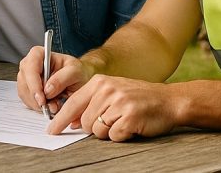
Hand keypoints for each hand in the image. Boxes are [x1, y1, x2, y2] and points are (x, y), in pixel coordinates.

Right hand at [16, 46, 92, 115]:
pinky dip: (38, 107)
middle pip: (25, 81)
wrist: (78, 81)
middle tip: (51, 106)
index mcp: (39, 54)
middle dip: (37, 97)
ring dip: (38, 104)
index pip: (30, 66)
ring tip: (54, 105)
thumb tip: (48, 89)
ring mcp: (26, 78)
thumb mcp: (76, 72)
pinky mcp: (27, 90)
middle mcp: (30, 65)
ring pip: (25, 93)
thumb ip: (63, 78)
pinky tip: (49, 105)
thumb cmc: (76, 72)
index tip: (42, 98)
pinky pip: (27, 101)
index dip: (34, 83)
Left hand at [47, 75, 177, 140]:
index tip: (51, 130)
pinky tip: (131, 125)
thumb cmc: (139, 98)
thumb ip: (91, 103)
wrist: (168, 100)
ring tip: (123, 120)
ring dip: (108, 132)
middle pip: (83, 121)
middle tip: (112, 120)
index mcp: (100, 82)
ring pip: (97, 131)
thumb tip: (70, 122)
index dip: (59, 119)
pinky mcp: (129, 117)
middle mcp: (107, 90)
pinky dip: (121, 136)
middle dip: (94, 127)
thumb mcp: (112, 92)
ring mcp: (118, 103)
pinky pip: (113, 137)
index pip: (72, 103)